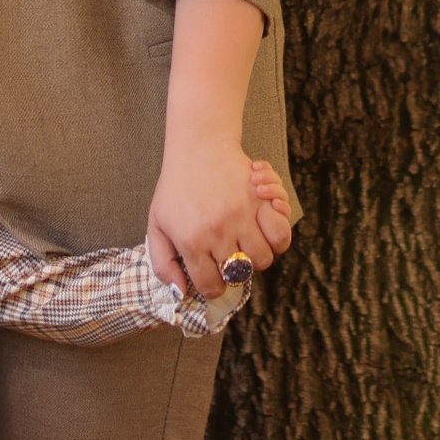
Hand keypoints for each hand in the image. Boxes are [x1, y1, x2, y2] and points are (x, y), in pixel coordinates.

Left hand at [149, 139, 294, 301]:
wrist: (198, 147)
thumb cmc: (175, 188)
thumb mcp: (157, 224)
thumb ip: (162, 262)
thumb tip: (180, 291)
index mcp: (192, 241)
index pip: (212, 285)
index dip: (214, 287)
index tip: (214, 278)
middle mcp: (219, 232)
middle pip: (241, 273)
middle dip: (236, 269)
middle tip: (229, 255)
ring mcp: (242, 216)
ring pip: (264, 258)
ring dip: (256, 254)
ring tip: (245, 241)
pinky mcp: (262, 201)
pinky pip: (282, 233)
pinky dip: (278, 234)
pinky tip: (264, 225)